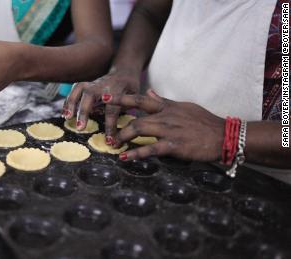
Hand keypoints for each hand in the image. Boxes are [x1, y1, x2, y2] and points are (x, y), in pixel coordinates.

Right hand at [63, 68, 140, 144]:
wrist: (124, 70)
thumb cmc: (130, 88)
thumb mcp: (134, 98)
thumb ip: (124, 111)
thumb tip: (117, 130)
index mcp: (118, 90)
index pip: (113, 110)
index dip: (110, 126)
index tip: (109, 141)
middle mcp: (104, 85)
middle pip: (90, 95)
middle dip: (84, 111)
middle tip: (80, 128)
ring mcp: (94, 83)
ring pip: (80, 89)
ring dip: (71, 103)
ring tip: (66, 118)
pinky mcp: (87, 84)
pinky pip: (75, 90)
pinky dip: (68, 101)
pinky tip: (64, 113)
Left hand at [109, 90, 224, 161]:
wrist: (224, 135)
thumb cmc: (204, 121)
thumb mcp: (183, 107)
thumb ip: (163, 101)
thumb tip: (149, 91)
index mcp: (167, 107)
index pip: (141, 99)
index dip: (122, 99)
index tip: (107, 99)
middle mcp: (165, 116)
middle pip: (136, 118)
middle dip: (119, 127)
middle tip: (109, 136)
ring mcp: (169, 130)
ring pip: (139, 130)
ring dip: (123, 138)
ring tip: (114, 145)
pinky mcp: (174, 145)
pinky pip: (150, 149)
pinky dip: (136, 153)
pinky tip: (125, 157)